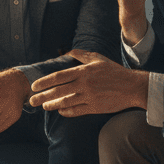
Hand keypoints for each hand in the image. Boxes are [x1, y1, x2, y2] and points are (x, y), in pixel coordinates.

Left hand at [30, 49, 147, 116]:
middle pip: (58, 91)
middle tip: (31, 101)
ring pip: (65, 102)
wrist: (132, 87)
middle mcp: (84, 84)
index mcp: (84, 71)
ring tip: (44, 106)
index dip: (44, 82)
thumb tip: (69, 51)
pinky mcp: (95, 108)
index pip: (58, 77)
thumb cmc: (114, 72)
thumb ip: (82, 55)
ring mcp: (89, 97)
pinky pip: (76, 111)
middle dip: (42, 96)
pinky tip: (60, 111)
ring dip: (52, 105)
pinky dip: (66, 112)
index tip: (34, 86)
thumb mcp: (99, 59)